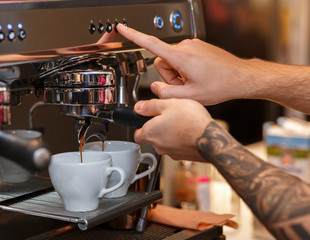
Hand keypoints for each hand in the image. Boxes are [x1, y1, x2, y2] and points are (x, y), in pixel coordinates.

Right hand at [117, 24, 257, 104]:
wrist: (240, 77)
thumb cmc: (221, 85)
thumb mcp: (190, 96)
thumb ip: (166, 94)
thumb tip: (156, 88)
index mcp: (181, 57)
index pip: (150, 43)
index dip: (134, 36)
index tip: (122, 28)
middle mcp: (186, 46)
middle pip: (162, 60)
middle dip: (169, 75)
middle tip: (184, 85)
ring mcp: (193, 45)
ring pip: (172, 59)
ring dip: (178, 73)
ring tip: (193, 81)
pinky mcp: (198, 46)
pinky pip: (183, 56)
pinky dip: (185, 68)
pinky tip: (199, 76)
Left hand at [134, 98, 211, 160]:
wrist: (211, 140)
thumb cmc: (191, 122)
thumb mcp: (168, 104)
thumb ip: (150, 106)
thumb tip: (139, 107)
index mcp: (150, 133)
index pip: (136, 134)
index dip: (140, 126)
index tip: (146, 119)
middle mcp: (158, 146)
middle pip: (152, 137)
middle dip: (157, 127)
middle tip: (168, 116)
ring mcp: (171, 153)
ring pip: (165, 142)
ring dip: (170, 133)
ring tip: (181, 121)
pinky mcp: (183, 156)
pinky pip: (177, 146)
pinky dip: (181, 139)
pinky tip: (189, 130)